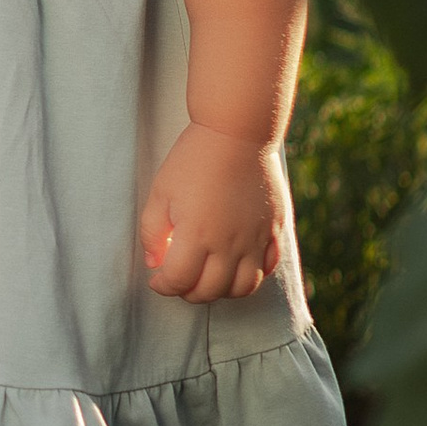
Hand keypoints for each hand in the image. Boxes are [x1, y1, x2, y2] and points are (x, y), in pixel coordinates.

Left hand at [140, 125, 287, 302]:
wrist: (237, 133)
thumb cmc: (193, 160)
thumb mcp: (160, 192)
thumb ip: (152, 232)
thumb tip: (155, 262)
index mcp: (197, 233)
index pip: (179, 280)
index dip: (163, 285)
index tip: (157, 278)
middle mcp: (229, 242)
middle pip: (210, 291)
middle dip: (189, 292)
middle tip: (179, 278)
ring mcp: (256, 238)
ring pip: (242, 288)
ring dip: (221, 290)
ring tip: (207, 276)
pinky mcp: (274, 229)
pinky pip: (267, 268)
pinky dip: (251, 275)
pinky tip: (235, 263)